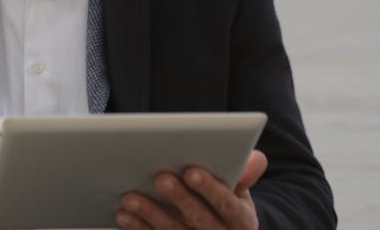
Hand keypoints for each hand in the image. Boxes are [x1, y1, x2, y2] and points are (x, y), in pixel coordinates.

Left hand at [115, 150, 267, 229]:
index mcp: (241, 219)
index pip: (227, 205)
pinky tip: (124, 215)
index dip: (210, 189)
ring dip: (150, 214)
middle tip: (160, 178)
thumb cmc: (226, 204)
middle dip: (179, 198)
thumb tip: (255, 157)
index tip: (192, 172)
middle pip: (199, 220)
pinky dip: (139, 228)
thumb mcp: (240, 192)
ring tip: (130, 196)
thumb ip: (243, 174)